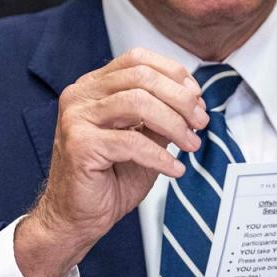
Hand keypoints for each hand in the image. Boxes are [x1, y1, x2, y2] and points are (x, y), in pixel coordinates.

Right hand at [15, 48, 209, 276]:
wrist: (77, 217)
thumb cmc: (108, 179)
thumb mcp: (144, 138)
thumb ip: (160, 115)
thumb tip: (193, 101)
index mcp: (94, 86)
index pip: (137, 59)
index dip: (173, 74)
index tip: (196, 98)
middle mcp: (81, 96)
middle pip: (141, 77)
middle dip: (180, 99)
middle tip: (200, 122)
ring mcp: (76, 118)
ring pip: (137, 103)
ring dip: (174, 124)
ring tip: (190, 144)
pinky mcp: (79, 145)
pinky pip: (131, 142)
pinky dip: (160, 155)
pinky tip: (174, 168)